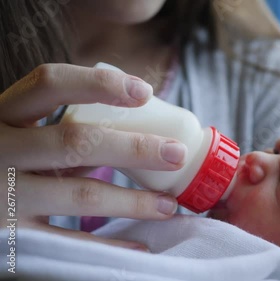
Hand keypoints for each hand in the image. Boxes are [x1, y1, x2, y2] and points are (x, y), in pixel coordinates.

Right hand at [0, 64, 185, 250]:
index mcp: (4, 114)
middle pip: (75, 141)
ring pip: (80, 194)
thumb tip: (142, 135)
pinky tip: (138, 245)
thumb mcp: (28, 141)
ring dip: (133, 200)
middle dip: (135, 148)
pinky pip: (69, 241)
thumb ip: (69, 135)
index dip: (99, 83)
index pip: (49, 83)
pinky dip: (109, 244)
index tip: (144, 92)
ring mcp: (2, 194)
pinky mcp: (10, 236)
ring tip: (168, 205)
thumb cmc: (10, 165)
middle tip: (177, 153)